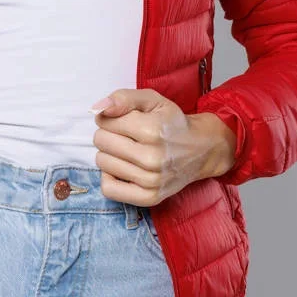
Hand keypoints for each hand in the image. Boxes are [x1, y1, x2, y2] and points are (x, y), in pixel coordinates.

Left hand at [89, 88, 236, 204]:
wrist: (200, 149)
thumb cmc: (171, 122)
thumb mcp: (152, 100)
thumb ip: (123, 98)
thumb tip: (96, 109)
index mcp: (152, 130)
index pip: (105, 122)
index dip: (111, 117)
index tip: (125, 120)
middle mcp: (152, 158)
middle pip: (101, 142)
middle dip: (109, 134)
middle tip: (127, 135)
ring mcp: (151, 180)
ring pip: (102, 163)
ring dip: (110, 154)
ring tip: (127, 150)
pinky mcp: (150, 198)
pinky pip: (109, 189)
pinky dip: (109, 177)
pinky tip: (122, 168)